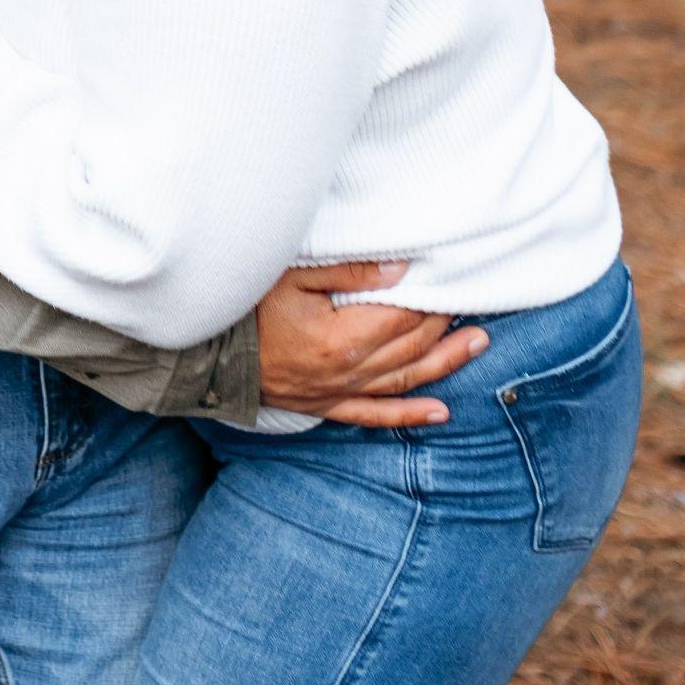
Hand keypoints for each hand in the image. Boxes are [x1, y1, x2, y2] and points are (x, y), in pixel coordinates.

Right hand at [254, 261, 486, 429]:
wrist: (206, 352)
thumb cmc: (246, 306)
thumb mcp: (292, 275)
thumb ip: (350, 272)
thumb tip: (401, 269)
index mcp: (341, 338)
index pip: (403, 319)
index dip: (431, 301)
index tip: (452, 281)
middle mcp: (346, 371)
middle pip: (410, 348)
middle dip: (444, 326)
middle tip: (472, 304)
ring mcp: (337, 393)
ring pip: (404, 382)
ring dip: (444, 365)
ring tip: (477, 345)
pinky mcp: (325, 406)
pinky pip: (375, 415)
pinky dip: (410, 414)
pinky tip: (439, 413)